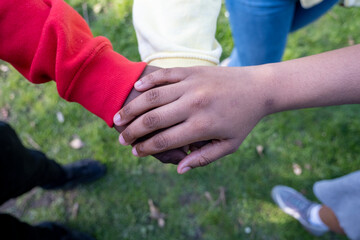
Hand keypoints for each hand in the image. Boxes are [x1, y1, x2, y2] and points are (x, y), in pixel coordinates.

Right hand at [114, 66, 271, 172]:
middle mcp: (193, 105)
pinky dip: (147, 83)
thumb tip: (179, 169)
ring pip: (152, 97)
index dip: (145, 149)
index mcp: (202, 126)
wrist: (258, 87)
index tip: (135, 152)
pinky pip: (163, 76)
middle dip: (132, 132)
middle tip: (121, 138)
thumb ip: (203, 158)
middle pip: (152, 120)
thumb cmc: (243, 119)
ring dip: (131, 109)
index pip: (163, 141)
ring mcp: (191, 85)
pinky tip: (135, 90)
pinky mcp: (191, 71)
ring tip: (117, 118)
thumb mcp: (229, 145)